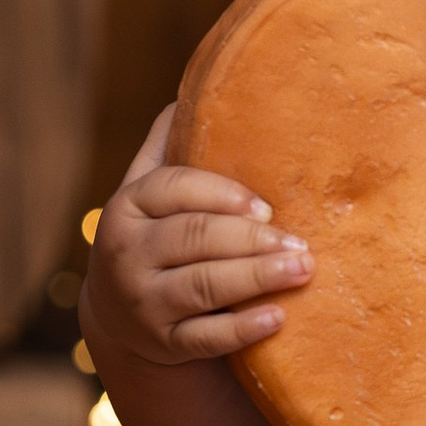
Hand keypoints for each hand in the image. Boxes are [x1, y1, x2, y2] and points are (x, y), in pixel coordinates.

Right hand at [83, 108, 312, 369]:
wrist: (122, 313)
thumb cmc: (155, 233)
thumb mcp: (148, 189)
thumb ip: (167, 144)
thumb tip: (196, 82)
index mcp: (128, 206)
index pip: (173, 190)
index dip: (222, 195)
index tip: (267, 206)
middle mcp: (127, 254)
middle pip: (194, 238)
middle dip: (251, 240)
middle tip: (303, 243)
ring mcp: (142, 302)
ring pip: (202, 287)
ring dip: (256, 278)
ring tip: (304, 269)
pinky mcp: (163, 344)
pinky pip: (205, 339)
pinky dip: (242, 330)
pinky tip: (279, 317)